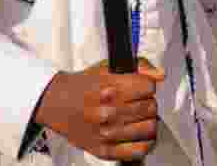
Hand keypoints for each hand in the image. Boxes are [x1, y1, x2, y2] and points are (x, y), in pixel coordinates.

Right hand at [35, 58, 164, 160]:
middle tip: (137, 102)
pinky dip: (144, 142)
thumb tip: (160, 75)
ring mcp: (107, 133)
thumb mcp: (108, 67)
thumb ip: (138, 67)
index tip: (141, 87)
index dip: (147, 85)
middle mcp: (109, 112)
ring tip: (137, 117)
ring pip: (150, 128)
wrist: (55, 103)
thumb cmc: (82, 85)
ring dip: (147, 121)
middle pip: (151, 107)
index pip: (149, 87)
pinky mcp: (104, 150)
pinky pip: (139, 150)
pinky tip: (138, 134)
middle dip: (147, 102)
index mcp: (111, 88)